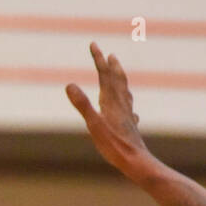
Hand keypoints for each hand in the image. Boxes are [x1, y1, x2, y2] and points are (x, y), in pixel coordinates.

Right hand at [65, 42, 151, 175]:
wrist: (135, 161)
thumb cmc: (114, 146)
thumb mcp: (94, 125)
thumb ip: (82, 104)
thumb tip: (69, 84)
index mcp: (111, 102)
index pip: (104, 75)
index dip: (98, 59)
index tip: (93, 44)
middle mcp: (121, 105)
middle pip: (118, 81)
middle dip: (112, 66)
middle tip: (109, 55)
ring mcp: (128, 115)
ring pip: (125, 93)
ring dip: (121, 81)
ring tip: (119, 75)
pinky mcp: (131, 126)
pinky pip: (129, 109)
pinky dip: (127, 103)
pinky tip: (131, 112)